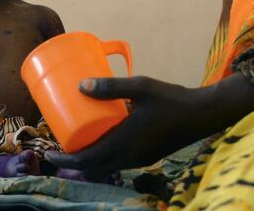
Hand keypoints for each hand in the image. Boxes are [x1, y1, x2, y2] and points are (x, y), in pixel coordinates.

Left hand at [45, 74, 253, 177]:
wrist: (203, 114)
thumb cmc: (172, 99)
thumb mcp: (141, 86)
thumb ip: (112, 86)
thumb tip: (81, 85)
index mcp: (125, 143)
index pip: (87, 160)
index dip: (65, 160)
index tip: (50, 153)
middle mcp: (131, 156)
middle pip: (93, 168)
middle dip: (73, 163)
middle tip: (59, 150)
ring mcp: (141, 159)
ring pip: (107, 167)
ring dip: (89, 162)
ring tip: (78, 146)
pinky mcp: (148, 156)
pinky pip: (119, 163)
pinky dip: (105, 159)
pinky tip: (105, 142)